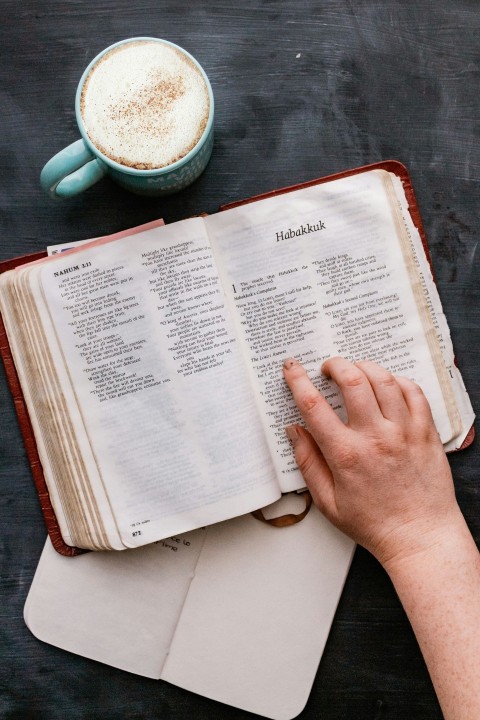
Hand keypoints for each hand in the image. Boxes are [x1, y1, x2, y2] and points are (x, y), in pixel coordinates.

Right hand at [283, 356, 460, 566]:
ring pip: (384, 380)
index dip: (298, 381)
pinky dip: (397, 380)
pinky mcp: (426, 432)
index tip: (292, 368)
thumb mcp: (327, 502)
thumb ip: (308, 462)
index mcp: (346, 455)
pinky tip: (387, 384)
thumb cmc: (374, 524)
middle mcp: (375, 437)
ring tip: (355, 371)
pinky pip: (413, 392)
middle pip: (352, 380)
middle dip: (334, 365)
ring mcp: (404, 432)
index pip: (314, 405)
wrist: (420, 536)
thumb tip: (294, 431)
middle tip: (327, 368)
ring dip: (364, 367)